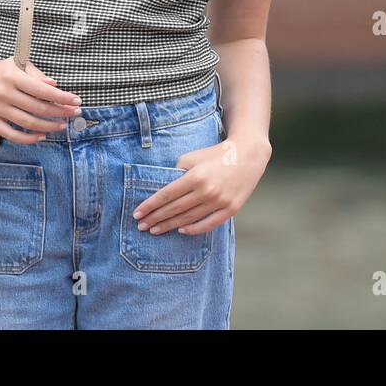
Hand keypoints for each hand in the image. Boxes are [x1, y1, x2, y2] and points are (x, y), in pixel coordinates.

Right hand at [0, 57, 81, 143]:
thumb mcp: (17, 64)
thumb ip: (36, 74)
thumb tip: (55, 85)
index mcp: (13, 76)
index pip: (42, 89)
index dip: (62, 97)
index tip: (76, 101)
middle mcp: (4, 93)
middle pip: (37, 107)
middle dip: (60, 112)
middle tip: (75, 113)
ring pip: (27, 122)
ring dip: (48, 126)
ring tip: (61, 125)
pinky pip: (11, 134)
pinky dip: (28, 138)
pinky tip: (41, 136)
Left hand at [130, 135, 267, 235]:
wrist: (248, 154)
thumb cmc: (216, 154)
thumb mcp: (194, 156)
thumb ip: (177, 171)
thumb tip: (162, 188)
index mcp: (196, 176)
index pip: (167, 195)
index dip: (150, 206)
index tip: (137, 214)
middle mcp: (207, 190)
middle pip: (175, 209)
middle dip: (155, 219)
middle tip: (141, 226)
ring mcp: (220, 201)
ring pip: (189, 218)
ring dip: (170, 226)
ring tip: (155, 230)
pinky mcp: (231, 209)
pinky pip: (209, 224)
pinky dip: (194, 229)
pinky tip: (181, 231)